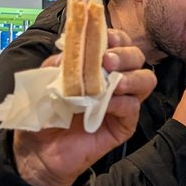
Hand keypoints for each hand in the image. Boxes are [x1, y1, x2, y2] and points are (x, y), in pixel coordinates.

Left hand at [12, 30, 155, 185]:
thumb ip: (60, 63)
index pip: (120, 42)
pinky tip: (106, 103)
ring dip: (131, 76)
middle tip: (107, 60)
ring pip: (146, 80)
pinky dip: (122, 102)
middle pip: (137, 57)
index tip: (103, 38)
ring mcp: (122, 102)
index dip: (116, 37)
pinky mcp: (124, 125)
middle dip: (125, 54)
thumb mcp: (47, 80)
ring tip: (113, 82)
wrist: (39, 149)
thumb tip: (71, 51)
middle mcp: (115, 80)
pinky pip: (133, 108)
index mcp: (100, 65)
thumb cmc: (45, 113)